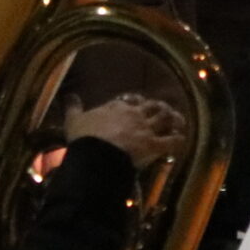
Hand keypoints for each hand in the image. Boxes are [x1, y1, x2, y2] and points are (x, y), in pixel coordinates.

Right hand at [67, 93, 188, 169]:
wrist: (97, 154)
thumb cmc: (84, 137)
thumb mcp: (74, 120)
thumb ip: (73, 107)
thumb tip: (68, 95)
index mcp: (117, 107)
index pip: (130, 100)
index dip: (135, 102)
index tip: (138, 104)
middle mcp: (135, 114)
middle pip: (152, 106)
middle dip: (159, 107)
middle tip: (163, 111)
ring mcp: (146, 129)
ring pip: (165, 118)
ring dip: (173, 120)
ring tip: (178, 122)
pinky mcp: (154, 145)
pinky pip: (171, 141)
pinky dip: (178, 140)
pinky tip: (181, 141)